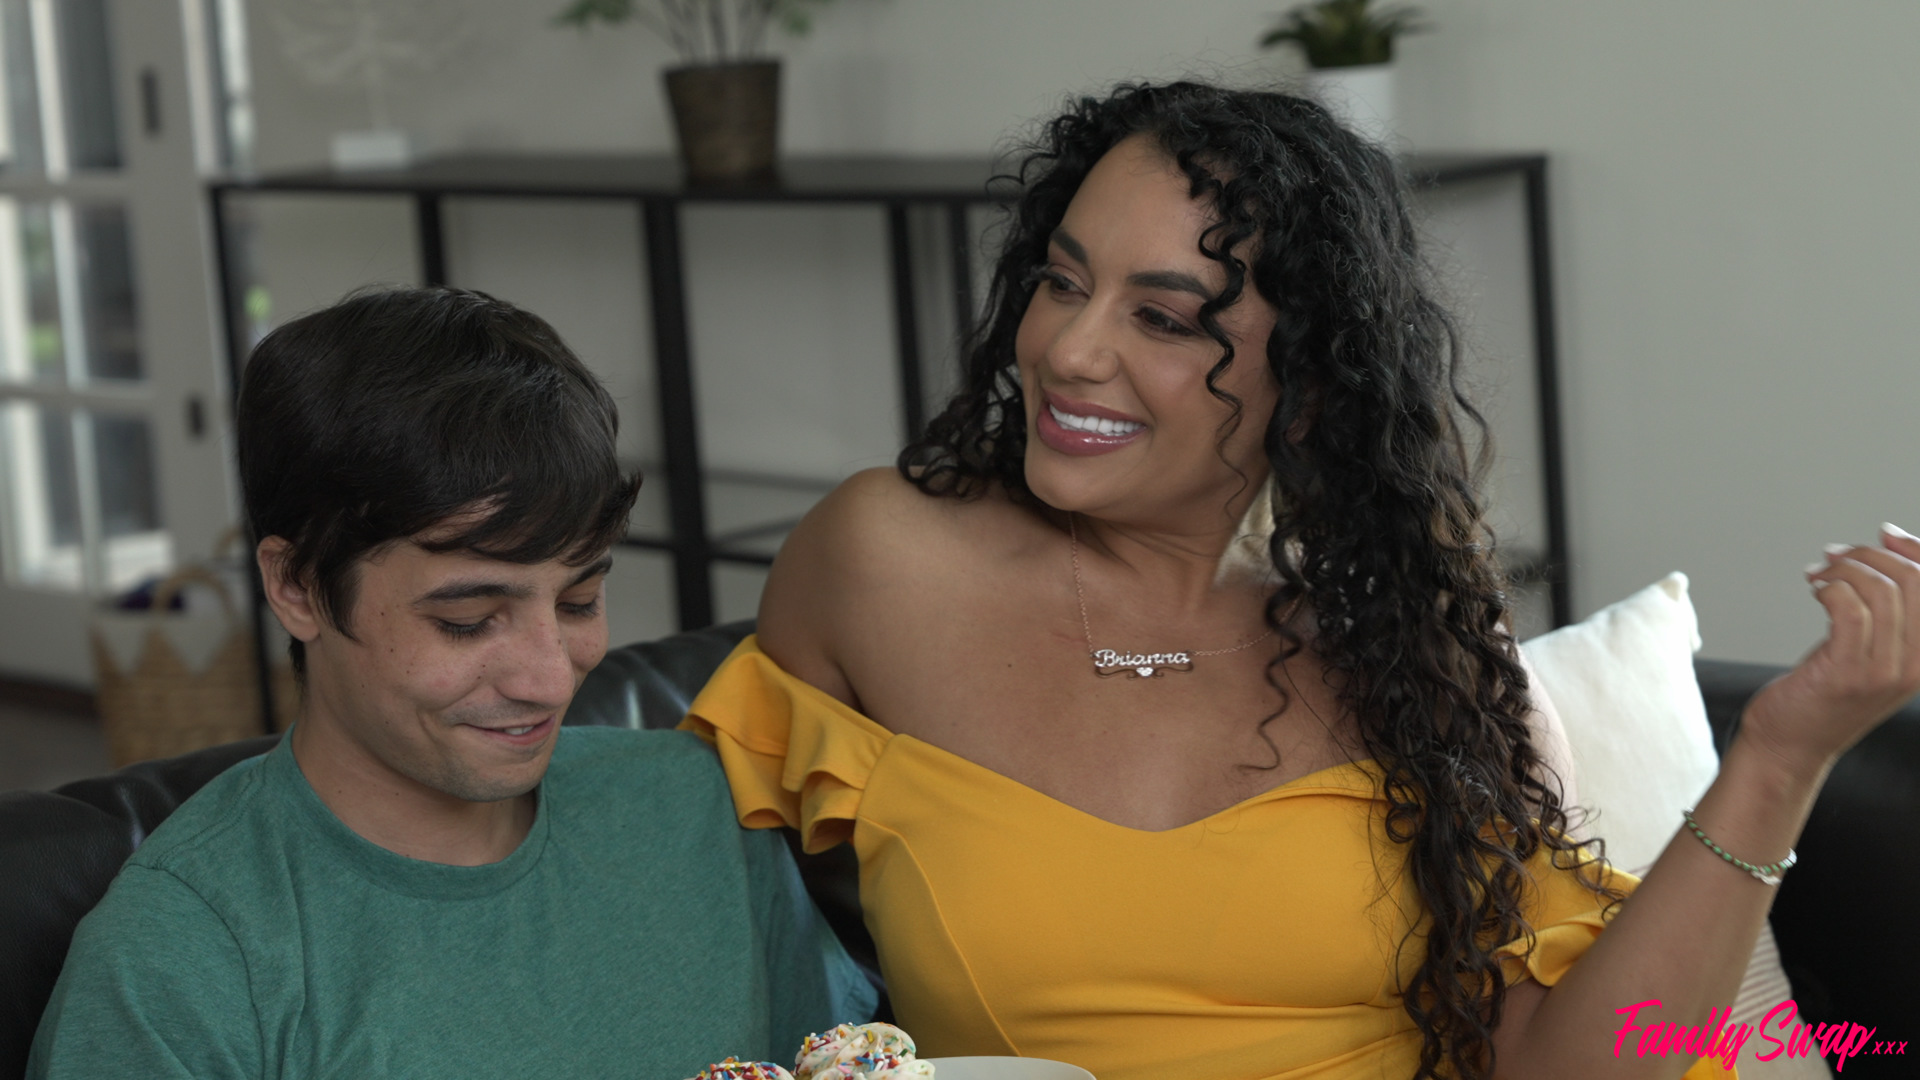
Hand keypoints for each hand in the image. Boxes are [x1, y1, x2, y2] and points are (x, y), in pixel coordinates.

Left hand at [1740, 523, 1919, 777]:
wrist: (1790, 746)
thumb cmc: (1824, 694)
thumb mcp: (1870, 653)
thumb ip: (1888, 613)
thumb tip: (1890, 547)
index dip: (1918, 551)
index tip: (1885, 534)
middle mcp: (1916, 666)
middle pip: (1915, 583)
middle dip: (1872, 556)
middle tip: (1834, 556)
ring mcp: (1884, 672)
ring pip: (1881, 591)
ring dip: (1844, 569)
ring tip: (1819, 574)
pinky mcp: (1847, 673)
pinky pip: (1848, 607)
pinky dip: (1829, 587)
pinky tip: (1814, 589)